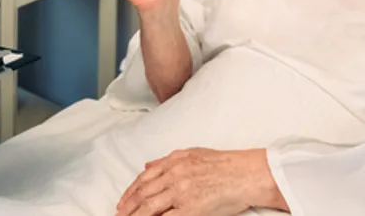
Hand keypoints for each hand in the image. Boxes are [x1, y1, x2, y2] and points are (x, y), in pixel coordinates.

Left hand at [117, 148, 287, 215]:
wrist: (245, 174)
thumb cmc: (225, 164)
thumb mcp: (193, 154)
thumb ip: (168, 161)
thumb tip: (148, 166)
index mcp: (174, 161)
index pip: (144, 178)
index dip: (130, 191)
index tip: (123, 200)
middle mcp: (174, 174)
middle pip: (143, 193)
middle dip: (128, 206)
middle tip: (119, 214)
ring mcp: (181, 191)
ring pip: (149, 207)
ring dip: (135, 215)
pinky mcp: (190, 208)